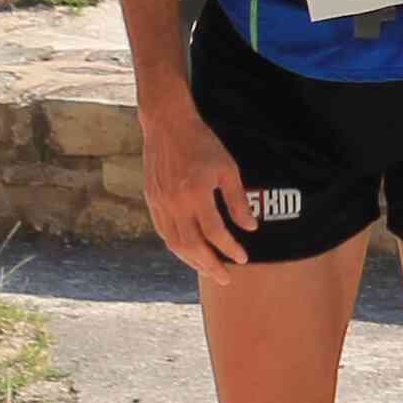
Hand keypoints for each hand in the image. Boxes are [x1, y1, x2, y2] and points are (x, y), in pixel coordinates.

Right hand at [138, 91, 255, 273]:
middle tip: (225, 278)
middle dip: (210, 265)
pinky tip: (188, 252)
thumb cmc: (202, 144)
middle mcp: (175, 202)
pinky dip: (177, 247)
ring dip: (192, 261)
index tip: (242, 259)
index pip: (214, 233)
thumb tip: (250, 229)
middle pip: (192, 246)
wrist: (167, 124)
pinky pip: (163, 232)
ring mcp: (160, 203)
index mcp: (196, 193)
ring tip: (208, 270)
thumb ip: (237, 201)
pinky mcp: (152, 200)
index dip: (230, 249)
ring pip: (175, 244)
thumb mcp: (228, 169)